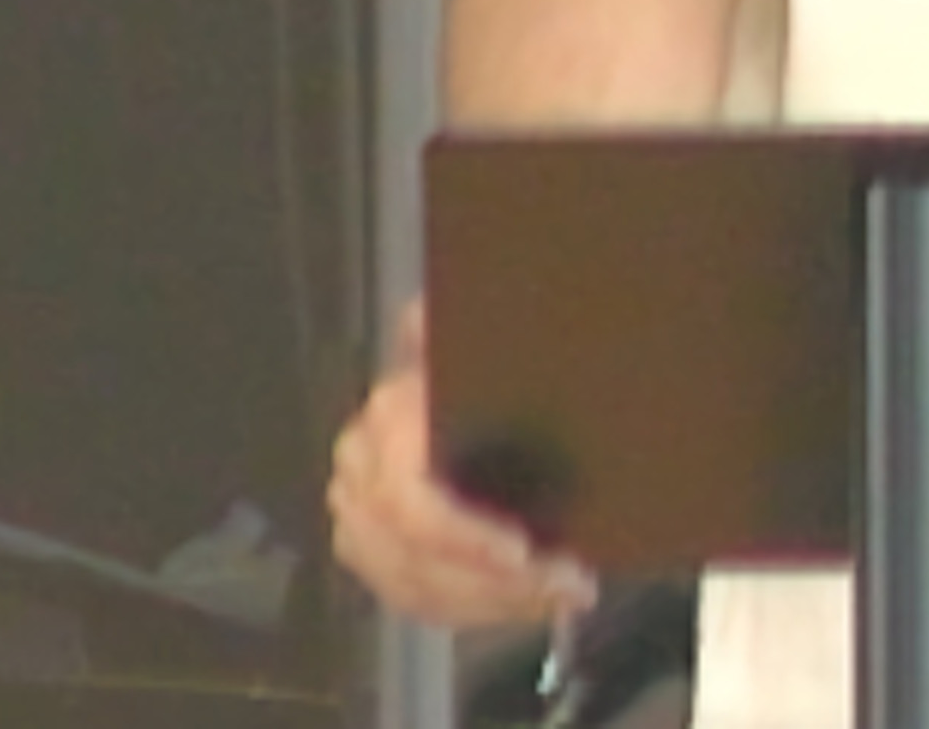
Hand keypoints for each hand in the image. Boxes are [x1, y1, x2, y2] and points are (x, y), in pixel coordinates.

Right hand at [329, 299, 596, 629]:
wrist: (471, 365)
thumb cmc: (489, 349)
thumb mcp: (485, 331)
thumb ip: (455, 327)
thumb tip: (425, 319)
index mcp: (389, 419)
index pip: (409, 500)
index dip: (462, 537)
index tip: (524, 552)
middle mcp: (359, 470)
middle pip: (414, 558)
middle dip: (493, 584)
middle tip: (570, 583)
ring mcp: (358, 516)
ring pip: (414, 587)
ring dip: (493, 603)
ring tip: (564, 593)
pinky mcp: (371, 550)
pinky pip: (412, 600)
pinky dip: (473, 610)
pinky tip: (527, 602)